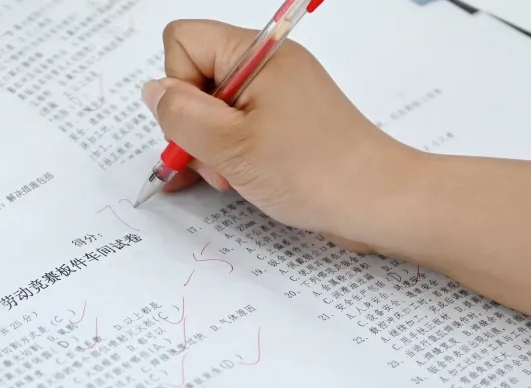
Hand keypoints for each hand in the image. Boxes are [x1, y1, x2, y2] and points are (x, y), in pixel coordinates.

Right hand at [141, 20, 423, 253]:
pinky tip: (226, 182)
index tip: (200, 125)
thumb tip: (154, 93)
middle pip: (195, 78)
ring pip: (213, 111)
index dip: (177, 86)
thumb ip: (180, 116)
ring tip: (232, 178)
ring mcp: (276, 97)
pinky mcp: (284, 126)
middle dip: (192, 125)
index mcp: (258, 54)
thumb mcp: (230, 146)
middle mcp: (267, 68)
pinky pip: (236, 131)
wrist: (377, 203)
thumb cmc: (314, 172)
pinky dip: (226, 156)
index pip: (183, 42)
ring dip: (209, 149)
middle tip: (217, 160)